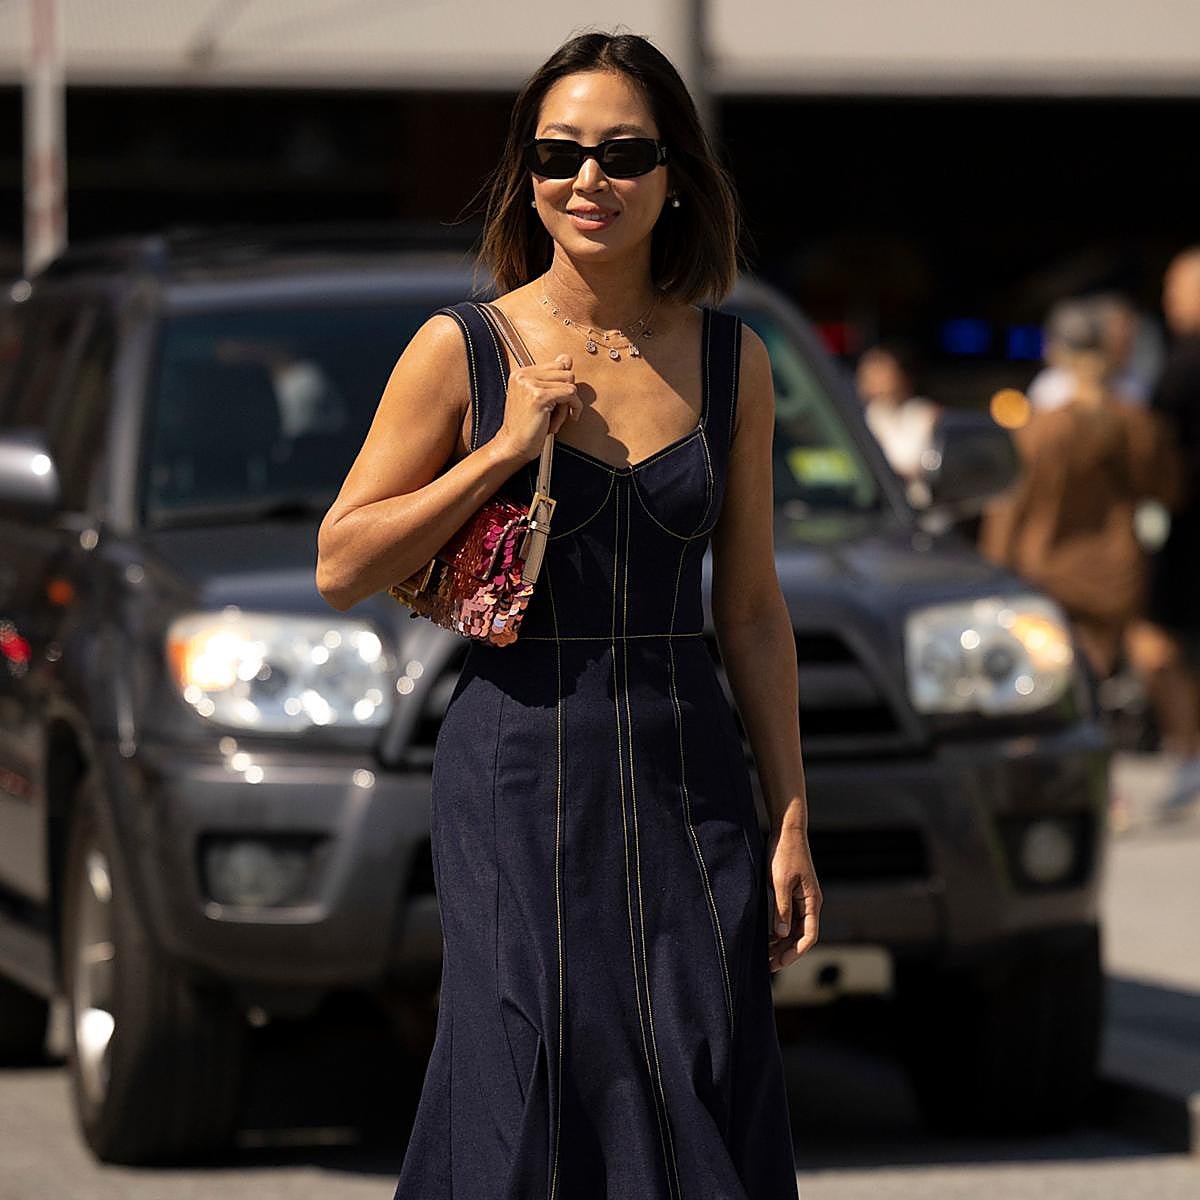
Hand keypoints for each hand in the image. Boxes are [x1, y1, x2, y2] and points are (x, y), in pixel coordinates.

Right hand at [495, 353, 581, 463]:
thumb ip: (551, 378)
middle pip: (566, 372)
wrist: (512, 446)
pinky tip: (559, 423)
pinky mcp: (539, 397)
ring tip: (553, 419)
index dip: (564, 384)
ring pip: (570, 383)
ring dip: (568, 404)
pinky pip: (570, 394)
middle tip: (555, 413)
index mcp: (521, 373)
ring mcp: (530, 384)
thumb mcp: (537, 397)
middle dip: (567, 394)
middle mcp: (524, 375)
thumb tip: (566, 358)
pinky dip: (572, 409)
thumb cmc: (526, 426)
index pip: (559, 364)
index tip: (558, 402)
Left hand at [766, 823, 820, 971]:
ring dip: (782, 942)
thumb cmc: (784, 853)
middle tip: (768, 965)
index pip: (809, 936)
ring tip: (765, 955)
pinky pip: (789, 917)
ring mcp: (801, 898)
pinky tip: (766, 936)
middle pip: (801, 935)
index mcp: (812, 901)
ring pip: (794, 928)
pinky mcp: (792, 892)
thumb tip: (782, 934)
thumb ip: (781, 908)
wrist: (786, 830)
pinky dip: (779, 929)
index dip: (795, 952)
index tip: (779, 963)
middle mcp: (810, 903)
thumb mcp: (780, 881)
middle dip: (786, 951)